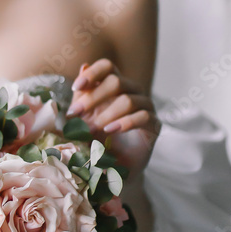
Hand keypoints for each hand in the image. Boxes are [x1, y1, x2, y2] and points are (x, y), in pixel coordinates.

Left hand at [65, 58, 161, 183]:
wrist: (114, 166)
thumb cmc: (98, 137)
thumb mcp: (84, 116)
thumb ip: (83, 94)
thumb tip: (84, 65)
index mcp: (116, 85)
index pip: (107, 66)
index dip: (93, 73)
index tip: (76, 88)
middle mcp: (133, 91)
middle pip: (117, 81)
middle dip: (94, 98)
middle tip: (76, 114)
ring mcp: (146, 107)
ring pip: (128, 100)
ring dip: (106, 115)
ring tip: (91, 129)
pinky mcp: (154, 125)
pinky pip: (143, 117)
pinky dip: (124, 123)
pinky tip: (110, 131)